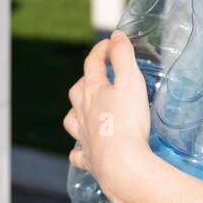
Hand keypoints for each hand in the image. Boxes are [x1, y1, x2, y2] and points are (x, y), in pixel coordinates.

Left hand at [64, 31, 152, 202]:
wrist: (122, 166)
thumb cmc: (127, 122)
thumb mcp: (131, 82)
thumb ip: (123, 57)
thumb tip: (116, 36)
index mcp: (93, 92)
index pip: (92, 63)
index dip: (101, 50)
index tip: (111, 43)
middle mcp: (83, 113)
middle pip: (77, 91)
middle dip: (87, 80)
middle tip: (100, 78)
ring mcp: (84, 136)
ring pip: (72, 120)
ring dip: (77, 112)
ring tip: (86, 111)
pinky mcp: (89, 159)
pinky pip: (78, 154)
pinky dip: (80, 149)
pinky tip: (85, 149)